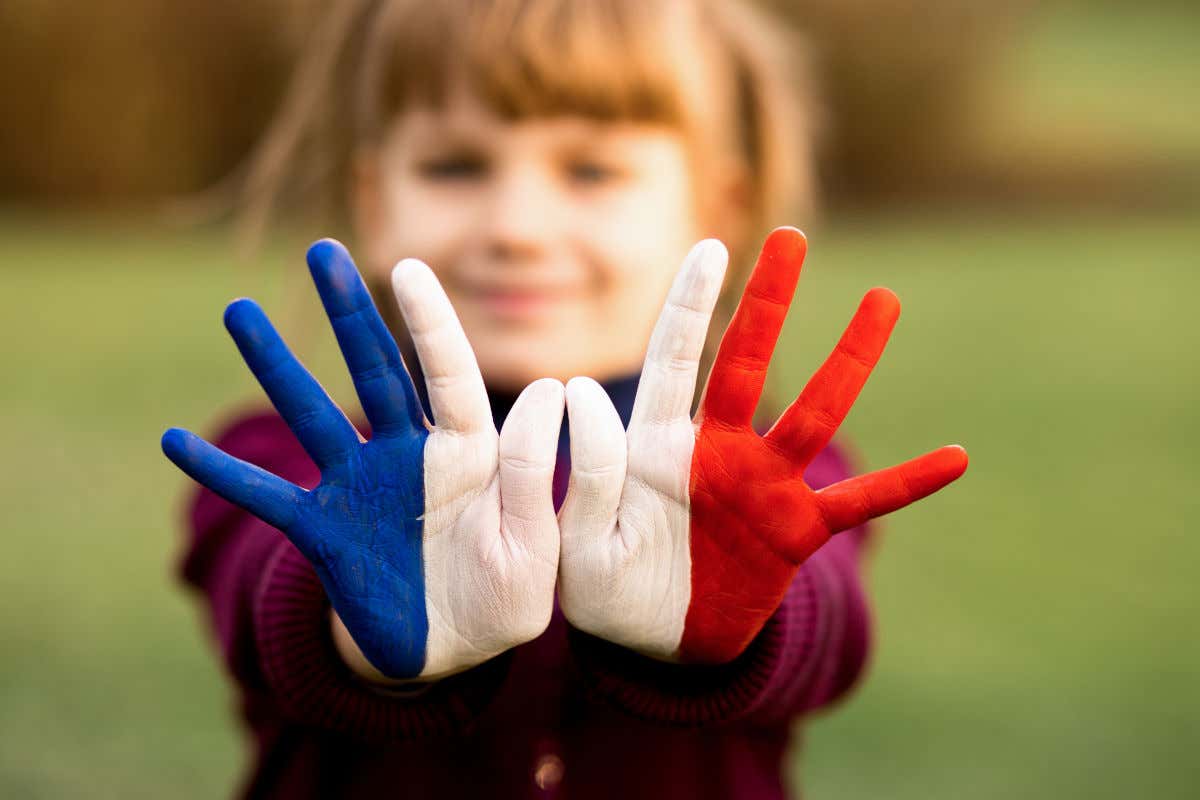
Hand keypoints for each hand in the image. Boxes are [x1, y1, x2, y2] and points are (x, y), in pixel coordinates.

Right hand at [162, 240, 562, 680]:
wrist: (452, 655)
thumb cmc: (504, 602)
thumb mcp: (534, 551)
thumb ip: (534, 478)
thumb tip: (548, 389)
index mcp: (469, 456)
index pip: (450, 378)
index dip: (430, 325)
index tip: (408, 267)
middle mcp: (411, 456)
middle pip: (376, 372)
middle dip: (350, 313)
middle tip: (320, 250)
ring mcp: (361, 487)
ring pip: (312, 415)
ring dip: (275, 366)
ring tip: (237, 310)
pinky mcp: (324, 529)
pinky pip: (265, 496)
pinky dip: (221, 472)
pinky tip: (171, 440)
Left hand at [558, 228, 967, 663]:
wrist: (651, 646)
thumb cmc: (603, 591)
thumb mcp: (577, 545)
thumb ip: (586, 478)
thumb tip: (583, 391)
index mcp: (654, 447)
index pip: (671, 360)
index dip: (689, 304)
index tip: (712, 245)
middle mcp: (714, 451)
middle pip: (744, 363)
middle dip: (766, 302)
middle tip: (792, 237)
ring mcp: (761, 487)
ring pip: (814, 415)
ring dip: (849, 360)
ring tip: (884, 300)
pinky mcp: (796, 532)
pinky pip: (861, 502)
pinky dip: (907, 483)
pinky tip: (957, 455)